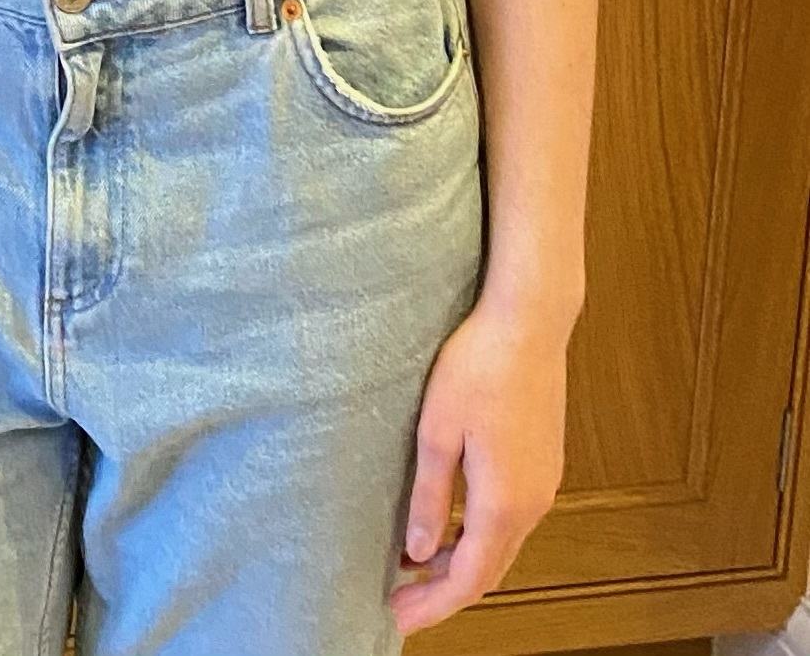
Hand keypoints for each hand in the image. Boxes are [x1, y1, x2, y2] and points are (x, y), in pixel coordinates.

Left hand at [389, 300, 569, 633]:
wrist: (529, 323)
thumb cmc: (477, 367)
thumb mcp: (437, 431)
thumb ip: (430, 496)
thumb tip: (418, 551)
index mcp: (504, 503)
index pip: (469, 578)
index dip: (434, 605)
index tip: (397, 619)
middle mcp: (533, 504)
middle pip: (489, 570)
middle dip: (444, 593)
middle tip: (400, 601)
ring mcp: (543, 484)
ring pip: (501, 546)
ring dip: (462, 564)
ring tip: (415, 569)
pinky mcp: (543, 463)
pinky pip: (511, 520)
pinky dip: (478, 537)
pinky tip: (449, 527)